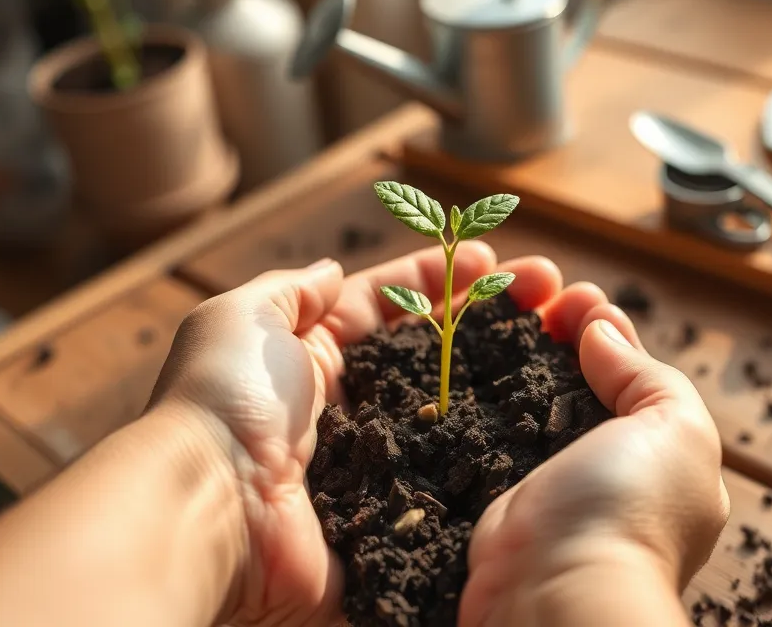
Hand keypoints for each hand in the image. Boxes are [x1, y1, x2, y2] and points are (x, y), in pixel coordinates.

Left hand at [147, 243, 589, 625]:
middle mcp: (349, 406)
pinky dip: (493, 451)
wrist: (214, 512)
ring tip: (557, 340)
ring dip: (502, 375)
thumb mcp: (241, 320)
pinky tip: (541, 421)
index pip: (386, 305)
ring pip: (451, 409)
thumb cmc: (225, 403)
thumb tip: (329, 270)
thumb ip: (290, 292)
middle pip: (430, 352)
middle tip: (547, 289)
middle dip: (486, 315)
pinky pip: (452, 477)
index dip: (437, 279)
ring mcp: (376, 460)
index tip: (490, 258)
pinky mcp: (393, 512)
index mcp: (311, 356)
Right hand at [460, 296, 729, 626]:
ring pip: (532, 400)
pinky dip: (484, 391)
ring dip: (521, 353)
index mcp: (658, 458)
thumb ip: (648, 374)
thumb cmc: (629, 511)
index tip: (579, 297)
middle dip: (561, 334)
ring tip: (503, 308)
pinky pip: (491, 430)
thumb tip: (604, 329)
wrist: (553, 591)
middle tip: (537, 293)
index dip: (608, 330)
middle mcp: (604, 471)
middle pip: (580, 382)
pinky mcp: (501, 492)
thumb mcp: (677, 430)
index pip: (632, 377)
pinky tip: (471, 355)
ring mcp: (550, 482)